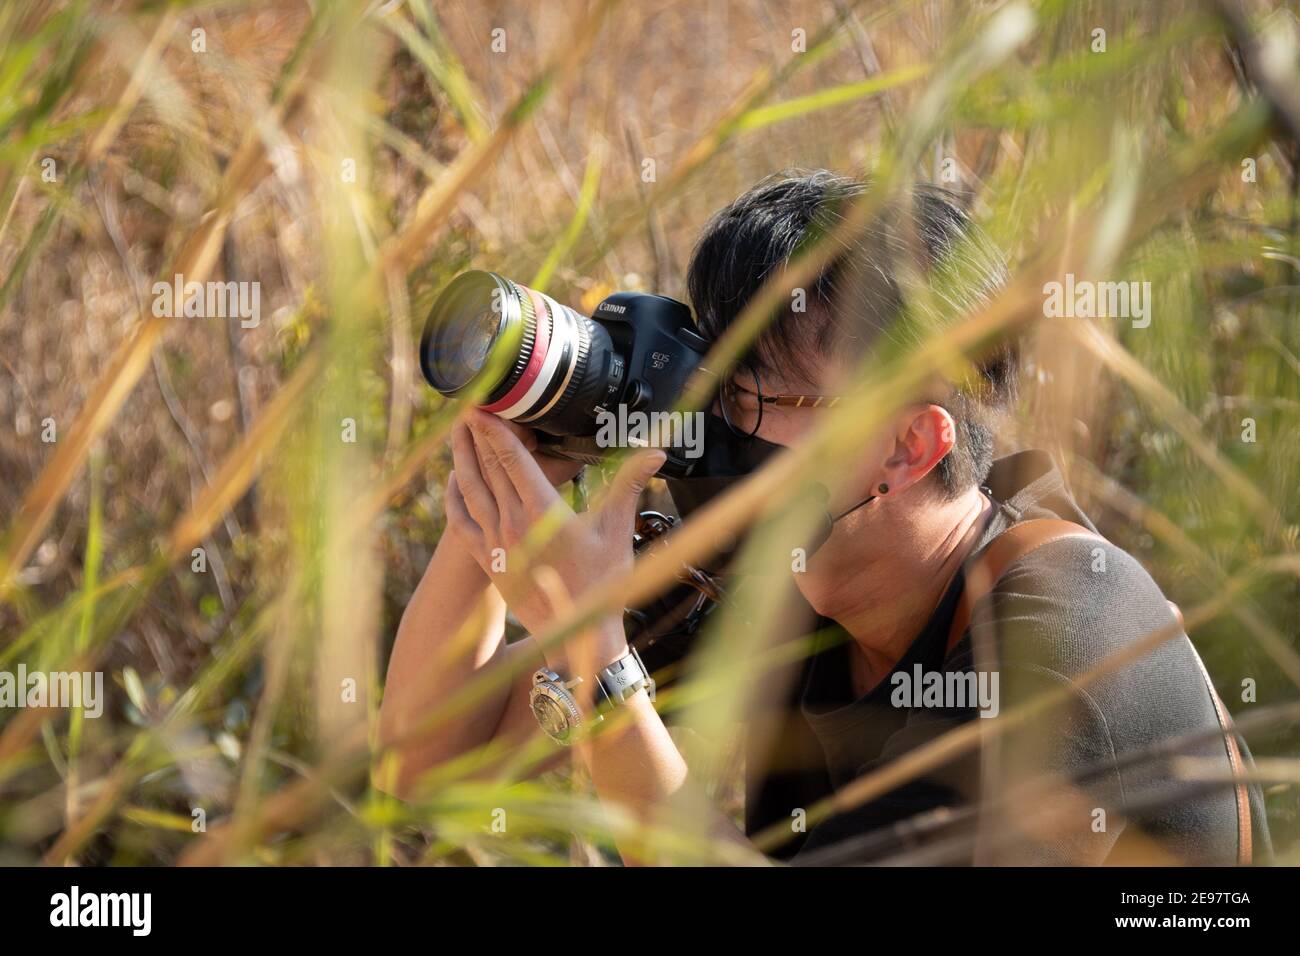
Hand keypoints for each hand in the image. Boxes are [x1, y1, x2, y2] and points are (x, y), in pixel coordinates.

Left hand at [446, 409, 664, 671]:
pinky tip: (453, 480)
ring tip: (457, 432)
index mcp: (542, 512)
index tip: (486, 405)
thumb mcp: (617, 531)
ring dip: (462, 458)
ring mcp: (496, 544)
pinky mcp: (488, 561)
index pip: (511, 460)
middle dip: (477, 435)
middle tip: (469, 405)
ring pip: (470, 490)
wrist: (578, 636)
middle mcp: (512, 525)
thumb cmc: (603, 584)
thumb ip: (629, 484)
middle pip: (487, 468)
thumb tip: (655, 452)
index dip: (496, 430)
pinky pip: (462, 522)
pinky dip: (454, 497)